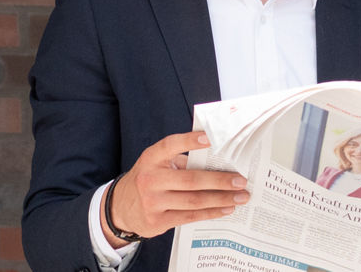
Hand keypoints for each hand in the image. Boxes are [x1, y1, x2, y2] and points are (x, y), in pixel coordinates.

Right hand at [103, 131, 247, 246]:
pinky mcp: (157, 221)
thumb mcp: (157, 164)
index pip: (171, 145)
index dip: (190, 141)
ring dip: (221, 199)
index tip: (211, 138)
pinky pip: (190, 217)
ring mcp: (152, 202)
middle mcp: (150, 179)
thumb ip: (181, 160)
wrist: (119, 208)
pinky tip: (226, 208)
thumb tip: (221, 159)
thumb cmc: (149, 179)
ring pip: (194, 201)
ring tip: (241, 196)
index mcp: (151, 158)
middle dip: (220, 180)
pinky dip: (211, 212)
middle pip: (191, 179)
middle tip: (241, 180)